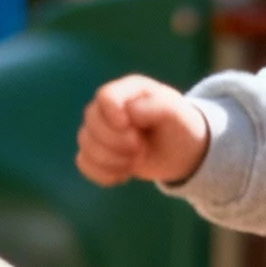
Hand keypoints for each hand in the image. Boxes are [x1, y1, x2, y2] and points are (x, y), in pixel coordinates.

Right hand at [76, 75, 209, 187]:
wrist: (182, 152)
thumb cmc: (180, 126)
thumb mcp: (177, 114)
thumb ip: (157, 106)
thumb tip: (130, 112)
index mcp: (128, 90)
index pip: (105, 97)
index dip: (114, 117)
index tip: (134, 133)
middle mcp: (109, 106)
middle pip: (91, 120)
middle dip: (116, 143)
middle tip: (141, 150)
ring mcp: (99, 128)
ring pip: (85, 142)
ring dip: (111, 160)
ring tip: (135, 162)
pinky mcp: (97, 150)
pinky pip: (83, 162)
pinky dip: (102, 174)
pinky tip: (122, 175)